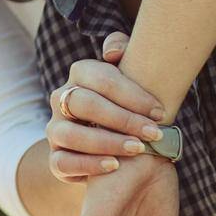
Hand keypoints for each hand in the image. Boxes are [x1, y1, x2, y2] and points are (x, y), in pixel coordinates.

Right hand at [48, 31, 167, 181]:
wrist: (110, 136)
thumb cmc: (126, 100)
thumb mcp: (129, 72)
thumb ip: (122, 49)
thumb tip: (111, 53)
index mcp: (79, 75)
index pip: (99, 78)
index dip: (131, 94)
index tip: (160, 111)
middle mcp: (61, 100)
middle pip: (83, 103)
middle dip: (122, 118)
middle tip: (154, 132)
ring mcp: (55, 130)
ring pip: (70, 134)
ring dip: (106, 141)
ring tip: (137, 149)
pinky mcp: (56, 158)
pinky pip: (62, 162)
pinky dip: (87, 165)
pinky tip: (114, 165)